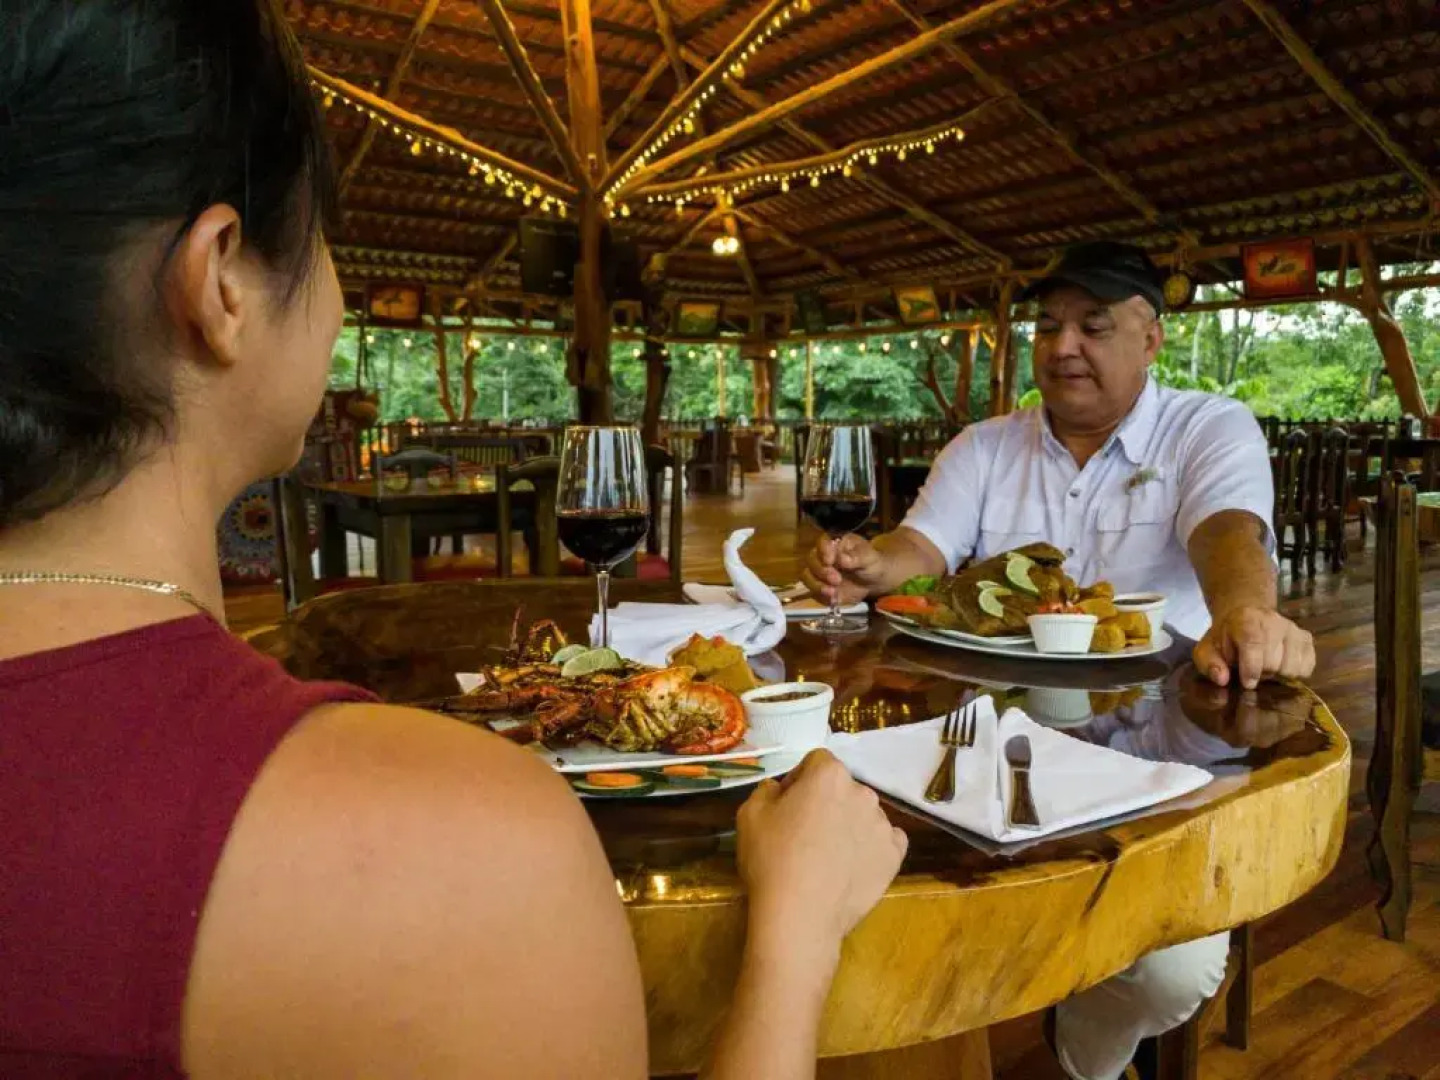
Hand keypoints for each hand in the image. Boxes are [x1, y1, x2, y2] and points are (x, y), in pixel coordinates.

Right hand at [737, 750, 906, 962]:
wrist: (800, 916)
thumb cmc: (772, 859)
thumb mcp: (749, 815)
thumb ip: (767, 790)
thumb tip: (780, 789)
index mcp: (829, 774)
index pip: (816, 762)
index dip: (799, 781)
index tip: (786, 807)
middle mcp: (862, 792)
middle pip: (842, 788)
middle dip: (826, 803)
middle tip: (804, 833)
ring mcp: (882, 824)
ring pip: (863, 815)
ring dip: (848, 825)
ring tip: (828, 857)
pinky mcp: (894, 856)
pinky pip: (885, 841)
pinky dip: (870, 848)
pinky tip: (852, 866)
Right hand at [802, 534, 885, 605]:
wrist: (874, 580)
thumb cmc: (871, 563)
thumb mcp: (869, 557)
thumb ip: (857, 557)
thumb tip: (842, 559)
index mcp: (835, 543)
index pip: (822, 542)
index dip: (823, 551)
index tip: (830, 561)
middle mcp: (822, 556)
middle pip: (811, 559)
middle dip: (821, 571)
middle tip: (836, 580)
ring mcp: (819, 572)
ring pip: (807, 576)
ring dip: (816, 585)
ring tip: (832, 592)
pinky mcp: (820, 587)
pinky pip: (813, 591)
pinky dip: (820, 596)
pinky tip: (832, 599)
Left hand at [1193, 606, 1314, 689]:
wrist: (1246, 615)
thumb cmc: (1225, 637)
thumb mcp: (1207, 649)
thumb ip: (1209, 664)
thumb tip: (1221, 679)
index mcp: (1246, 620)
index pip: (1254, 644)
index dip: (1251, 668)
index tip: (1247, 683)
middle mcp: (1274, 622)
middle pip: (1275, 662)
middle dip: (1262, 674)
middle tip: (1252, 670)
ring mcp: (1293, 629)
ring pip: (1293, 668)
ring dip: (1278, 675)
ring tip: (1266, 667)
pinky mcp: (1306, 638)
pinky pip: (1307, 667)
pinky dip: (1294, 673)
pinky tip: (1280, 666)